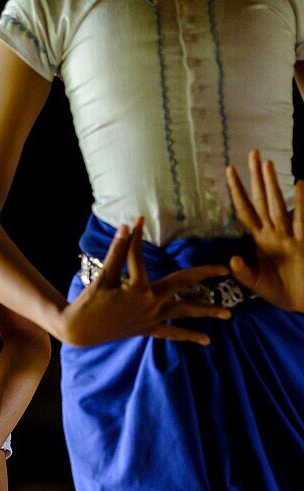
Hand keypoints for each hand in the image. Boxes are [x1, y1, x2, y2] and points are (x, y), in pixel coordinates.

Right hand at [57, 220, 232, 347]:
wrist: (81, 331)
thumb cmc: (90, 304)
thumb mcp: (103, 277)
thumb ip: (118, 252)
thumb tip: (127, 226)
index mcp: (140, 289)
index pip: (139, 257)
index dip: (135, 238)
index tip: (137, 221)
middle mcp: (152, 304)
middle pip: (184, 284)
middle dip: (206, 274)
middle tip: (227, 268)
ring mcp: (152, 318)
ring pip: (185, 312)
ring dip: (207, 312)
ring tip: (229, 314)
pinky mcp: (148, 328)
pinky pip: (173, 333)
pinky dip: (189, 336)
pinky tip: (207, 340)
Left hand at [226, 150, 303, 311]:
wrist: (300, 301)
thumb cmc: (278, 290)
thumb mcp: (255, 284)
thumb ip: (244, 272)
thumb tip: (232, 259)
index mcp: (260, 240)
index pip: (246, 210)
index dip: (237, 192)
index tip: (229, 170)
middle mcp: (273, 233)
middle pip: (262, 200)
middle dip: (257, 178)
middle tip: (252, 152)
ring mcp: (288, 236)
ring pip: (277, 206)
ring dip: (272, 186)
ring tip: (267, 164)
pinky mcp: (302, 244)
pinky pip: (302, 221)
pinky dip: (301, 204)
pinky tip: (300, 185)